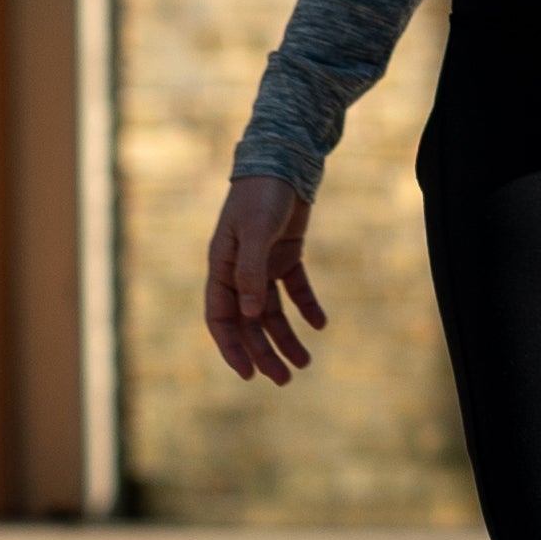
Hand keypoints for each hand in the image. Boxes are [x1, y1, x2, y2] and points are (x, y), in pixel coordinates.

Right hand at [205, 176, 328, 384]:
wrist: (284, 160)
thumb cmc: (263, 193)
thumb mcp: (256, 231)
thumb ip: (251, 271)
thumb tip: (250, 315)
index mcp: (221, 266)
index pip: (220, 317)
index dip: (231, 347)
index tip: (248, 374)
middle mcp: (239, 269)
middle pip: (248, 322)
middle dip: (264, 352)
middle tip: (284, 380)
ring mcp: (262, 263)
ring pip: (271, 311)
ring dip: (285, 337)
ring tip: (304, 363)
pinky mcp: (285, 253)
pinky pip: (295, 289)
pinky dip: (307, 306)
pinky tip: (320, 325)